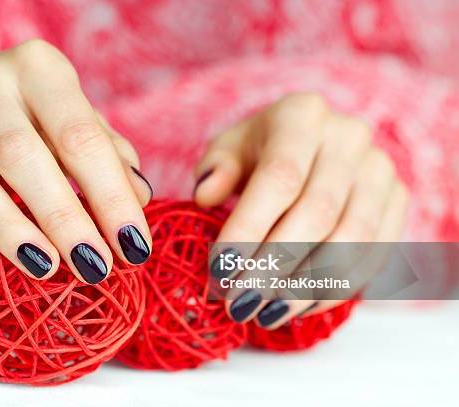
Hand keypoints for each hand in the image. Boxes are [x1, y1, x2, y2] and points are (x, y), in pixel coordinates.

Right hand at [0, 39, 152, 282]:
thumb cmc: (32, 120)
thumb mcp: (75, 123)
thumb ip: (109, 156)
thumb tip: (139, 198)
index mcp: (38, 68)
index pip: (80, 137)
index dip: (110, 196)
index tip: (134, 248)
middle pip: (21, 155)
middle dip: (63, 218)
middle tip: (94, 267)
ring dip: (8, 229)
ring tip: (45, 269)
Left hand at [194, 92, 407, 327]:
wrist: (314, 143)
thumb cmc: (262, 149)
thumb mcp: (231, 148)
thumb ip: (216, 169)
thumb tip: (206, 196)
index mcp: (302, 116)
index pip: (279, 178)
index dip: (249, 229)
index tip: (218, 270)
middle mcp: (349, 138)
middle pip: (316, 213)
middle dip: (273, 267)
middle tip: (239, 303)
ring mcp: (380, 170)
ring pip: (351, 241)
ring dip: (305, 287)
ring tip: (265, 314)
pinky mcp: (397, 201)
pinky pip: (374, 256)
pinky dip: (334, 289)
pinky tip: (297, 308)